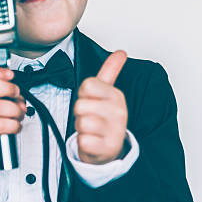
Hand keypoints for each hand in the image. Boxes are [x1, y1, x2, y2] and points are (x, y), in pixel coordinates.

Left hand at [74, 50, 127, 164]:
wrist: (110, 149)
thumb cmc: (105, 119)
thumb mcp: (108, 93)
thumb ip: (111, 70)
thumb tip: (121, 53)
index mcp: (116, 96)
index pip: (87, 85)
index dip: (84, 94)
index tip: (91, 101)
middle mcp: (118, 112)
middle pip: (80, 105)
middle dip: (80, 113)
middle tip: (90, 117)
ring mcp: (114, 131)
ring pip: (81, 122)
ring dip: (81, 128)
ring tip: (91, 130)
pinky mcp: (107, 148)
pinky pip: (83, 140)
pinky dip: (83, 143)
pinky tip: (92, 141)